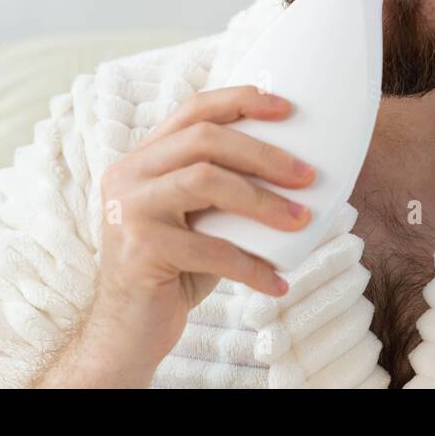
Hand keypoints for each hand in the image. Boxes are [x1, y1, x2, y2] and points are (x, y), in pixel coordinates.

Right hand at [55, 85, 313, 385]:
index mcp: (143, 158)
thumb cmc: (175, 271)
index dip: (241, 101)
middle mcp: (128, 174)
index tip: (287, 109)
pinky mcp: (138, 250)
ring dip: (262, 201)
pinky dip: (251, 266)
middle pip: (204, 138)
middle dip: (263, 154)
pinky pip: (209, 249)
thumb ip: (226, 189)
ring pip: (205, 180)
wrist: (127, 334)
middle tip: (307, 175)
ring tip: (301, 221)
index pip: (193, 110)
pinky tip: (277, 282)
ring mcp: (129, 210)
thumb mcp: (199, 220)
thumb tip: (297, 171)